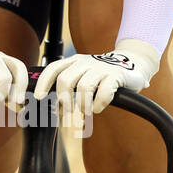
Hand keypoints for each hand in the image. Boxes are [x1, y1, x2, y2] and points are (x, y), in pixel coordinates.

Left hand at [33, 37, 159, 115]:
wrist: (132, 63)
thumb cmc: (103, 75)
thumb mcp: (83, 75)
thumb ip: (70, 87)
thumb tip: (54, 108)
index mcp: (75, 61)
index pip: (53, 68)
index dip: (44, 83)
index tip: (39, 97)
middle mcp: (86, 62)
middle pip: (65, 80)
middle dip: (64, 99)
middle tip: (68, 110)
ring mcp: (101, 68)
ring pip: (83, 88)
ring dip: (82, 104)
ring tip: (85, 110)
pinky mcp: (115, 75)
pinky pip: (103, 92)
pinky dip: (98, 104)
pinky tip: (98, 107)